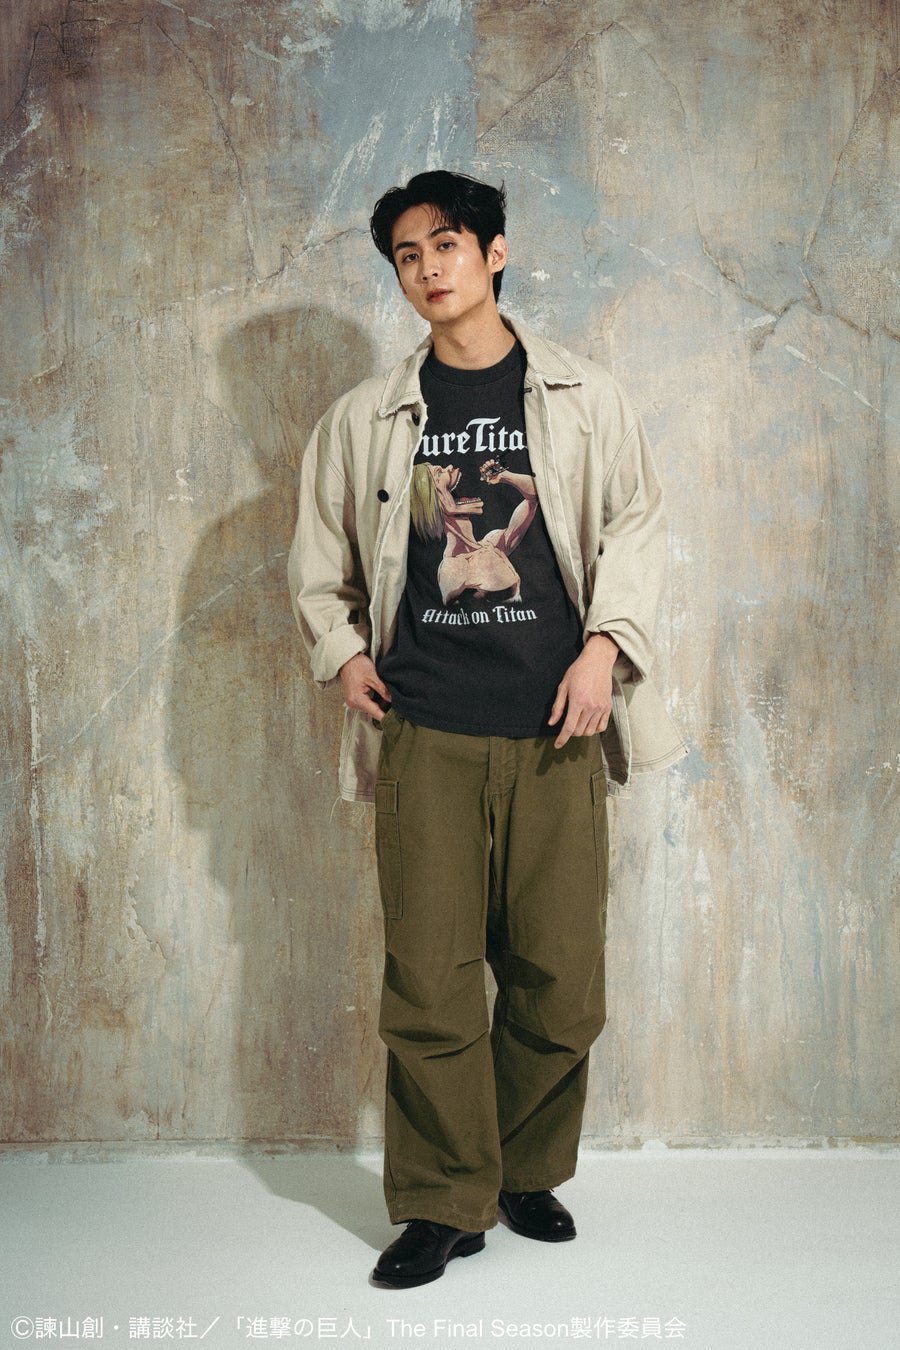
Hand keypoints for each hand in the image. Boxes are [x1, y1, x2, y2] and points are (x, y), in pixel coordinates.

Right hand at [339, 653, 390, 720]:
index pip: (375, 713)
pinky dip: (375, 701)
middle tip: (396, 704)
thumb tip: (392, 700)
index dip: (386, 717)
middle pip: (373, 712)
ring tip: (387, 696)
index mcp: (357, 699)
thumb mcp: (373, 677)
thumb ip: (383, 690)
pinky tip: (381, 695)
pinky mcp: (355, 699)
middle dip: (384, 708)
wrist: (347, 660)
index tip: (396, 719)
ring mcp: (353, 702)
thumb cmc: (357, 665)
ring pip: (371, 708)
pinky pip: (367, 704)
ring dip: (380, 704)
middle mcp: (354, 703)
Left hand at [547, 634, 617, 748]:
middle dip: (570, 732)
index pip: (569, 728)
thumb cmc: (578, 671)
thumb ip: (558, 706)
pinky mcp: (608, 707)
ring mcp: (601, 708)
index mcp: (578, 702)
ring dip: (582, 731)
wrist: (598, 661)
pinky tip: (588, 722)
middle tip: (567, 724)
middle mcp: (591, 707)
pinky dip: (594, 729)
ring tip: (577, 722)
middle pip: (579, 731)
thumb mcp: (563, 686)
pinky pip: (602, 727)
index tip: (557, 745)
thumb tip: (551, 723)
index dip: (562, 739)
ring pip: (590, 731)